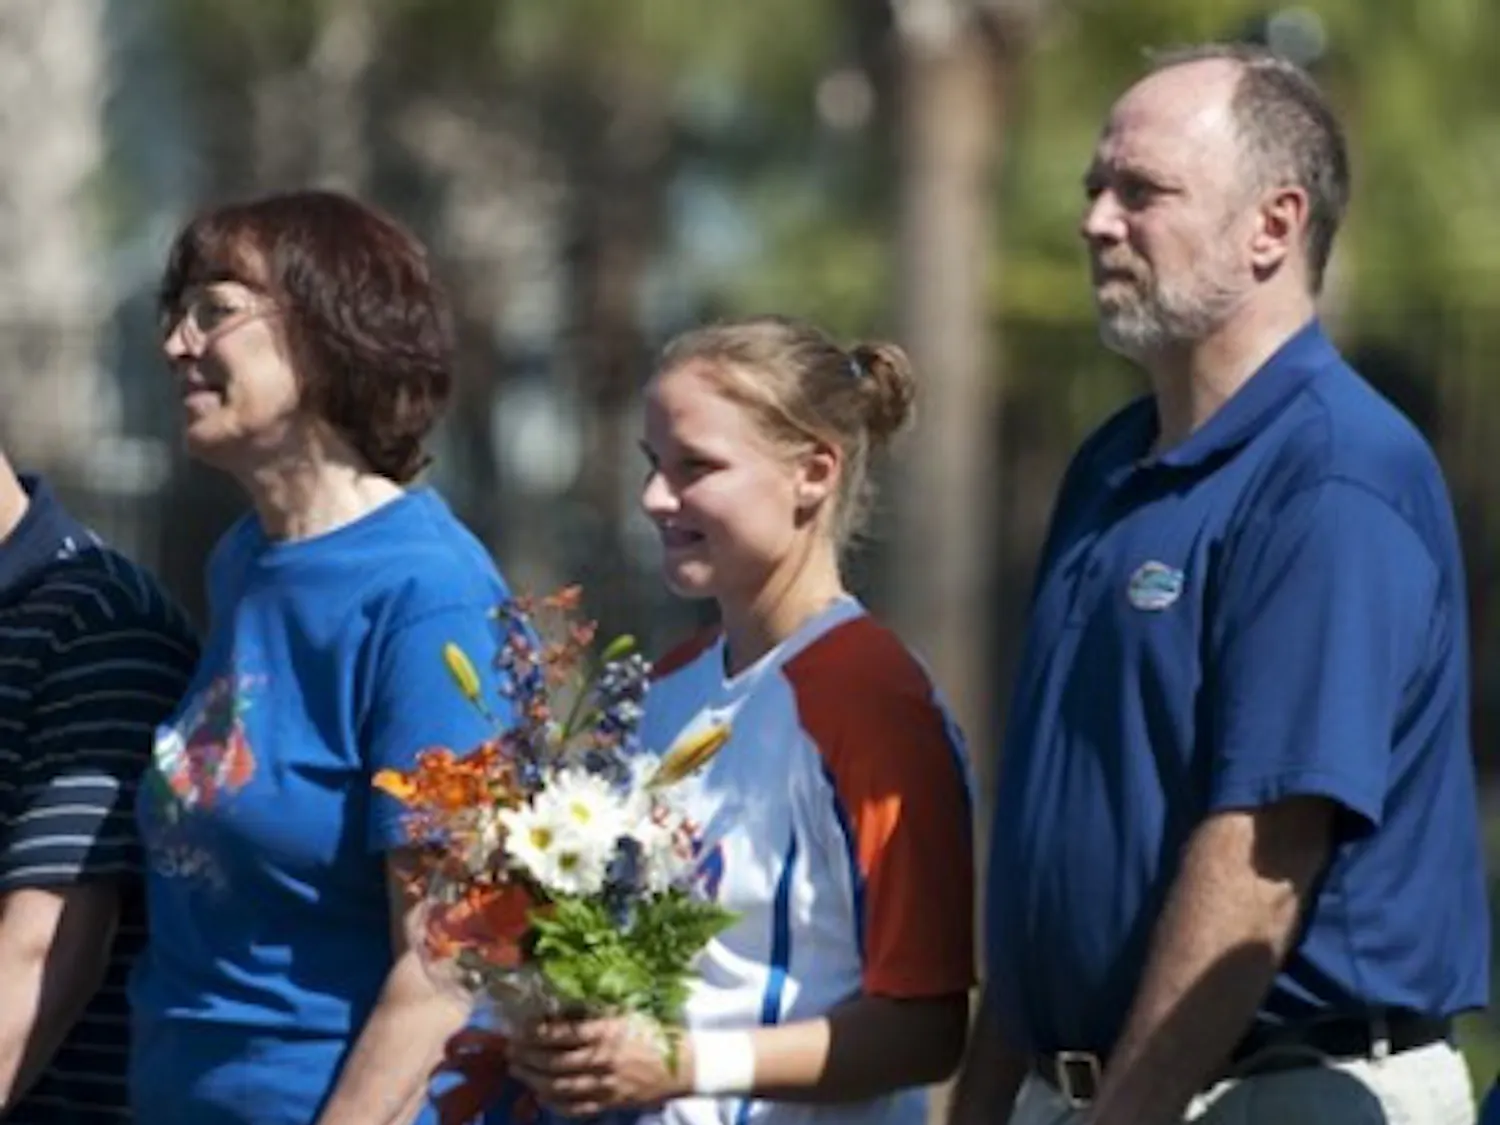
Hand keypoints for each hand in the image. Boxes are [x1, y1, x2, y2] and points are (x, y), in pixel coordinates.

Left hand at [508, 1016, 688, 1116]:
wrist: (685, 1063)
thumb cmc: (655, 1030)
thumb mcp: (626, 1011)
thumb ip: (595, 1011)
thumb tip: (561, 1006)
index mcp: (607, 1031)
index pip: (561, 1033)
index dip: (535, 1032)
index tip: (519, 1028)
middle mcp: (603, 1059)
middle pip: (553, 1061)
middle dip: (526, 1056)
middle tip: (510, 1050)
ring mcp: (606, 1084)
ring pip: (559, 1086)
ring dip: (533, 1079)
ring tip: (518, 1070)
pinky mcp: (610, 1102)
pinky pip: (575, 1107)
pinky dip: (554, 1103)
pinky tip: (541, 1094)